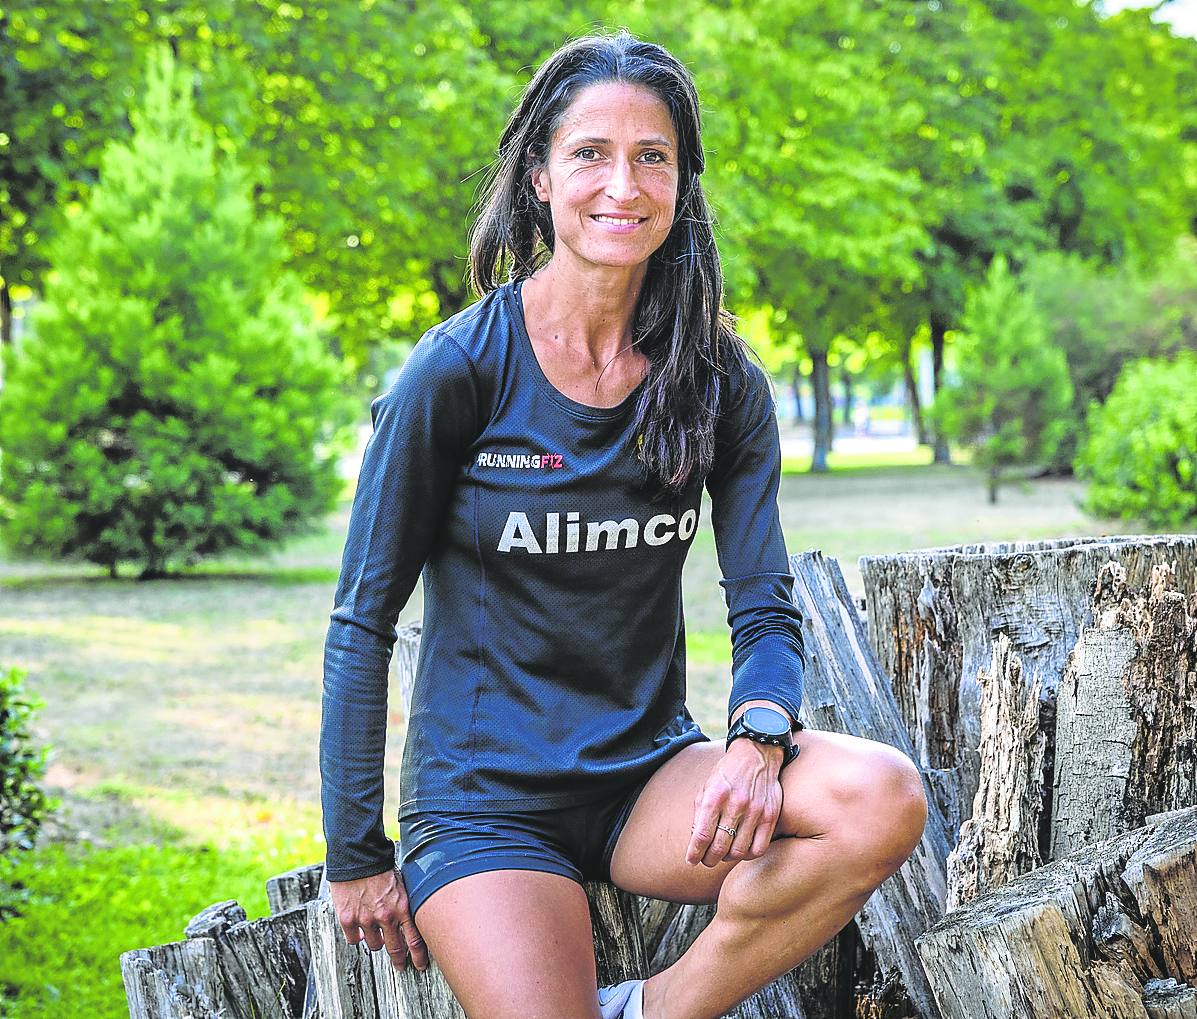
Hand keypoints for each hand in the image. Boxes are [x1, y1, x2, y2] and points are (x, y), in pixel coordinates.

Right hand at [330, 866, 428, 972]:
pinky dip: (356, 937)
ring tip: (376, 936)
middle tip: (400, 965)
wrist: (357, 855)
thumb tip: (408, 917)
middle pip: (395, 948)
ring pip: (375, 945)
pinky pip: (353, 939)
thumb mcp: (401, 883)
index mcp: (402, 907)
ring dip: (377, 941)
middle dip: (399, 959)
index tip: (420, 964)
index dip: (418, 956)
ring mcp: (366, 919)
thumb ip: (403, 902)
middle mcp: (385, 916)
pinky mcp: (348, 919)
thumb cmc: (380, 865)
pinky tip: (358, 932)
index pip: (414, 939)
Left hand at [687, 738, 783, 867]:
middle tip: (706, 860)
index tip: (691, 861)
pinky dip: (747, 855)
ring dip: (727, 858)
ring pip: (738, 851)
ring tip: (723, 854)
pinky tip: (741, 849)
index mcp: (714, 796)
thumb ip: (700, 814)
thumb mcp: (706, 787)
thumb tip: (696, 842)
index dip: (694, 853)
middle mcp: (735, 804)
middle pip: (719, 847)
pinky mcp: (770, 816)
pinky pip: (758, 848)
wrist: (756, 754)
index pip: (702, 835)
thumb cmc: (727, 773)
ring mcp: (755, 811)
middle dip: (709, 859)